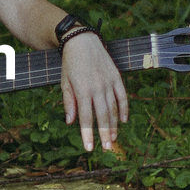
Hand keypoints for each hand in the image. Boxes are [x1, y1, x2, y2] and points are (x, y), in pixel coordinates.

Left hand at [60, 32, 127, 152]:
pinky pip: (122, 96)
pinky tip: (123, 121)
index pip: (85, 117)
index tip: (89, 148)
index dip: (87, 134)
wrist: (81, 41)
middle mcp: (97, 87)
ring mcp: (108, 82)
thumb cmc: (70, 64)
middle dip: (104, 134)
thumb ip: (69, 102)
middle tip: (107, 148)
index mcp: (82, 90)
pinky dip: (124, 109)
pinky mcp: (116, 77)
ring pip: (113, 108)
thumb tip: (70, 122)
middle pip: (102, 115)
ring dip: (113, 125)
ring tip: (113, 139)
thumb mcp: (65, 82)